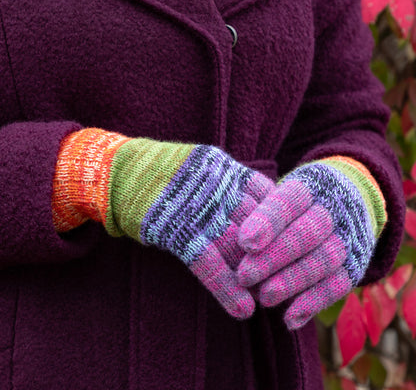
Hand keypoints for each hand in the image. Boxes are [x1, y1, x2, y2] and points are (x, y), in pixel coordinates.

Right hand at [107, 139, 275, 318]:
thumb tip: (259, 210)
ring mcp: (197, 207)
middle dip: (277, 253)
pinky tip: (242, 309)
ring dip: (257, 276)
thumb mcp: (201, 168)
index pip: (269, 197)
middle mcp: (218, 186)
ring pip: (237, 246)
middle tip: (292, 281)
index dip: (285, 223)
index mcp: (226, 169)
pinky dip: (225, 287)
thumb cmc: (163, 173)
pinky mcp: (174, 228)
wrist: (118, 171)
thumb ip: (229, 182)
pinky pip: (206, 261)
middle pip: (260, 224)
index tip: (298, 246)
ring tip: (274, 302)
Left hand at [235, 159, 385, 328]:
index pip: (288, 201)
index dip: (267, 221)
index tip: (245, 242)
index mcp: (310, 186)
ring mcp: (349, 237)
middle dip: (275, 257)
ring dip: (293, 281)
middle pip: (307, 233)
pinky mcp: (356, 264)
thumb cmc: (297, 202)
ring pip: (325, 260)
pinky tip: (290, 319)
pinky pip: (339, 285)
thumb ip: (258, 206)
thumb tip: (231, 227)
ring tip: (264, 297)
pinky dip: (314, 303)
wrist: (349, 198)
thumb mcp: (280, 192)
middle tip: (244, 276)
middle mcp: (334, 210)